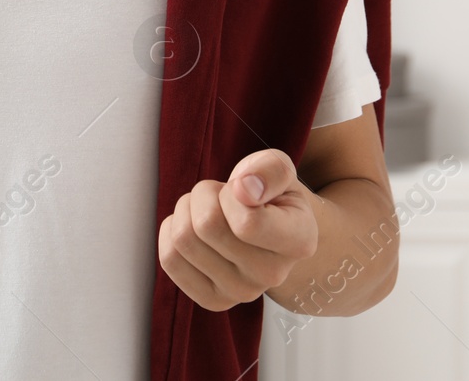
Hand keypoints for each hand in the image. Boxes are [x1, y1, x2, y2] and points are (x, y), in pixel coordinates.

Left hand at [157, 148, 318, 310]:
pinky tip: (194, 230)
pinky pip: (169, 259)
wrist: (267, 228)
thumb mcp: (279, 168)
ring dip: (188, 210)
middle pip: (206, 225)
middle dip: (205, 195)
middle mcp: (274, 274)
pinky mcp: (213, 300)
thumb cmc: (270, 194)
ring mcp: (242, 292)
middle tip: (221, 197)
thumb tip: (244, 189)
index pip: (247, 223)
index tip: (240, 188)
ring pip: (184, 238)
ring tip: (210, 211)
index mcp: (298, 241)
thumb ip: (269, 169)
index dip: (229, 194)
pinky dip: (172, 231)